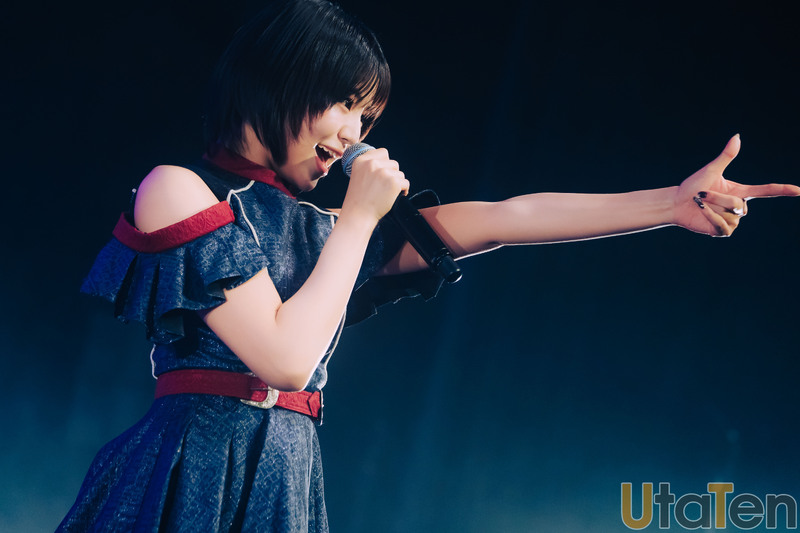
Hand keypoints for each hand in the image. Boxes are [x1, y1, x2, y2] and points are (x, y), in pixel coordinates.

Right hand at [341, 147, 408, 222]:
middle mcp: (372, 164)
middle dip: (392, 175)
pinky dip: (403, 190)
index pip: (383, 153)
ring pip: (400, 173)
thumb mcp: (358, 175)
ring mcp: (383, 172)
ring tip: (386, 193)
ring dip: (397, 183)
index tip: (382, 174)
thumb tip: (388, 163)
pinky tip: (394, 196)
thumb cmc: (359, 199)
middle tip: (383, 187)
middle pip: (393, 163)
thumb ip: (370, 166)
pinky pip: (405, 183)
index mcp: (361, 160)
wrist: (358, 214)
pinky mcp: (393, 182)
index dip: (385, 164)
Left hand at [672, 135, 799, 235]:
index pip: (766, 191)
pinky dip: (710, 216)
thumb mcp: (711, 170)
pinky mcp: (722, 231)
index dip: (783, 190)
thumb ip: (726, 156)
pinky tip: (700, 211)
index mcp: (740, 192)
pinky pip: (723, 224)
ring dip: (712, 206)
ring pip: (731, 214)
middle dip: (717, 197)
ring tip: (700, 202)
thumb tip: (737, 136)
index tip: (799, 191)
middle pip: (738, 203)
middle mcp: (738, 207)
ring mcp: (732, 221)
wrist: (675, 203)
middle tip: (701, 194)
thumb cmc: (692, 187)